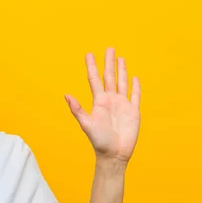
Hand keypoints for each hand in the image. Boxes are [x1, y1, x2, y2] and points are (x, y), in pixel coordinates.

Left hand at [64, 47, 140, 162]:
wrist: (114, 154)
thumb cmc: (99, 141)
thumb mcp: (87, 124)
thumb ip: (77, 110)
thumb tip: (66, 95)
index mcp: (99, 102)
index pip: (94, 80)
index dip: (92, 67)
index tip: (89, 54)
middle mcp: (110, 100)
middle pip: (109, 77)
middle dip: (109, 62)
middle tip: (109, 48)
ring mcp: (122, 105)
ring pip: (122, 83)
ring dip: (121, 70)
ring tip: (120, 58)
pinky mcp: (133, 111)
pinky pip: (135, 95)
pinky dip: (135, 86)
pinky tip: (134, 77)